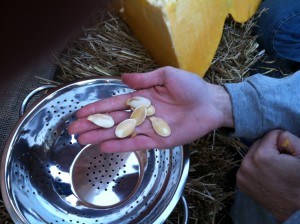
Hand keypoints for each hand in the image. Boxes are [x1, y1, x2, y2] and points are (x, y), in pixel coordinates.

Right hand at [68, 66, 232, 151]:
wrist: (210, 103)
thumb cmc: (191, 87)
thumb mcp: (167, 75)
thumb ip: (144, 79)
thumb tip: (122, 78)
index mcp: (142, 98)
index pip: (114, 104)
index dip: (97, 109)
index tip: (80, 113)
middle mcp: (142, 114)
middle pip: (113, 121)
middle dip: (93, 125)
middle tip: (74, 131)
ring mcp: (149, 128)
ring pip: (121, 134)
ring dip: (102, 136)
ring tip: (83, 141)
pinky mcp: (159, 141)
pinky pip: (138, 144)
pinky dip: (122, 145)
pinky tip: (106, 147)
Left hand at [237, 130, 299, 220]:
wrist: (296, 208)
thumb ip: (287, 137)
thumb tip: (276, 135)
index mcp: (261, 155)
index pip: (271, 134)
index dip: (282, 142)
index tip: (288, 154)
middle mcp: (247, 164)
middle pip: (258, 143)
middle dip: (270, 148)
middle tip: (281, 162)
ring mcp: (241, 174)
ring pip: (252, 153)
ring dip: (261, 156)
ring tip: (274, 169)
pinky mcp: (240, 182)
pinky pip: (247, 165)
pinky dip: (255, 167)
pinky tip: (266, 175)